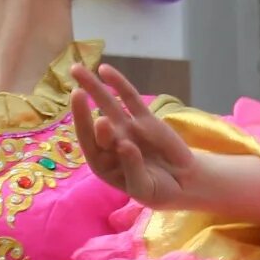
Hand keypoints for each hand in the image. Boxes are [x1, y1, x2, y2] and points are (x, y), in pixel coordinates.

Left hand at [70, 63, 195, 206]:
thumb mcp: (144, 188)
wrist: (183, 184)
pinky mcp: (146, 119)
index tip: (79, 115)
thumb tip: (124, 144)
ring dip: (93, 87)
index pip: (89, 143)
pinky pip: (129, 99)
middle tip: (78, 93)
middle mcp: (111, 143)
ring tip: (76, 69)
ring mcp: (127, 128)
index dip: (82, 127)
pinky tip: (104, 70)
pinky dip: (118, 84)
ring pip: (107, 105)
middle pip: (95, 124)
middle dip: (84, 110)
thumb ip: (133, 168)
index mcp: (104, 163)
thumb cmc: (158, 190)